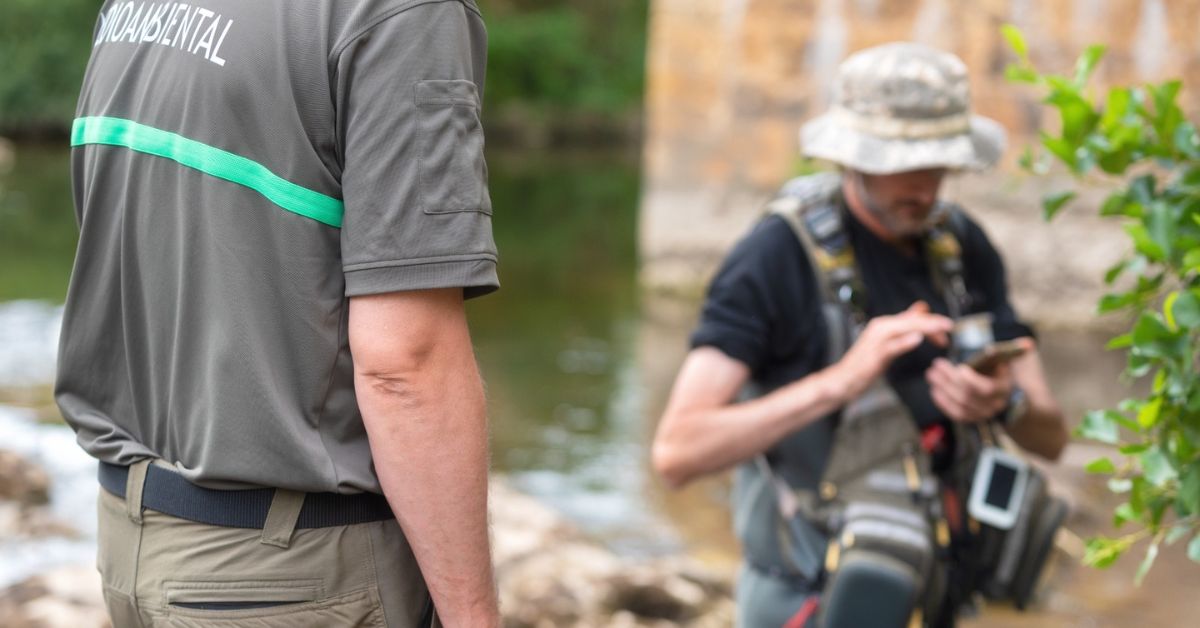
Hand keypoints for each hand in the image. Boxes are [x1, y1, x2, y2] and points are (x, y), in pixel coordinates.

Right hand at [830, 301, 952, 399]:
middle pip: (911, 320)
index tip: (946, 329)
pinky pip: (892, 346)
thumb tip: (920, 310)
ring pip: (904, 328)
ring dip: (924, 327)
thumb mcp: (887, 342)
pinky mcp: (874, 355)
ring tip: (941, 328)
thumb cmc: (864, 363)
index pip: (913, 316)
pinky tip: (917, 339)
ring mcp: (876, 341)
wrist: (843, 380)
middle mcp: (880, 328)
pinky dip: (904, 342)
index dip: (931, 320)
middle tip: (950, 328)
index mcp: (884, 324)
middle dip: (933, 322)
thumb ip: (902, 327)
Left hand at [925, 357, 1012, 422]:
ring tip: (932, 375)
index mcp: (1003, 389)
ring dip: (943, 390)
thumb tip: (1027, 344)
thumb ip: (1013, 351)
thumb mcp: (1007, 360)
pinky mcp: (972, 419)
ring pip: (960, 406)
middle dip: (950, 380)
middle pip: (968, 396)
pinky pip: (956, 415)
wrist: (1005, 396)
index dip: (971, 380)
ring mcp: (983, 414)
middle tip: (937, 365)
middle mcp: (994, 405)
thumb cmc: (1000, 372)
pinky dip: (943, 403)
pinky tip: (935, 391)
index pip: (986, 389)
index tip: (959, 367)